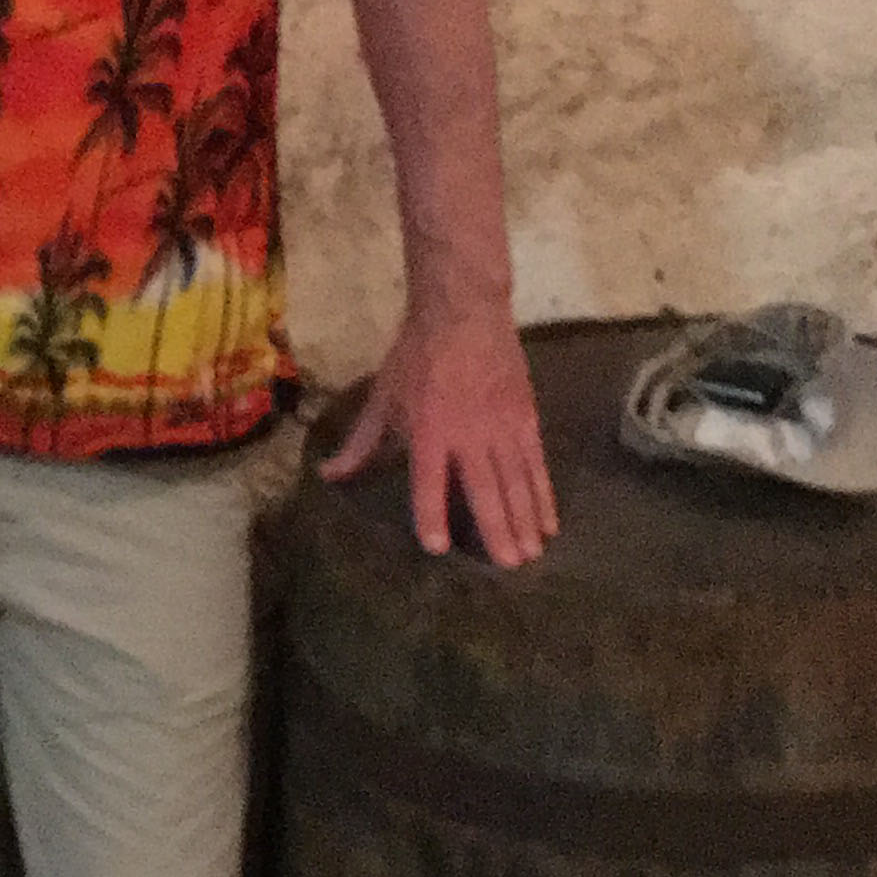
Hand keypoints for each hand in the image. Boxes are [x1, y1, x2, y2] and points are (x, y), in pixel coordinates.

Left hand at [319, 300, 556, 565]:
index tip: (438, 546)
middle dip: (497, 529)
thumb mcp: (383, 397)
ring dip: (525, 520)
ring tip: (532, 554)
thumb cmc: (417, 355)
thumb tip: (328, 476)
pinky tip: (549, 522)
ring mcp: (502, 425)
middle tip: (509, 566)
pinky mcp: (525, 417)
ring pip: (517, 481)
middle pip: (485, 488)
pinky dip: (543, 495)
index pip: (429, 479)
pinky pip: (537, 464)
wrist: (464, 310)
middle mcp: (469, 432)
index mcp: (428, 428)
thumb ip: (361, 443)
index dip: (432, 512)